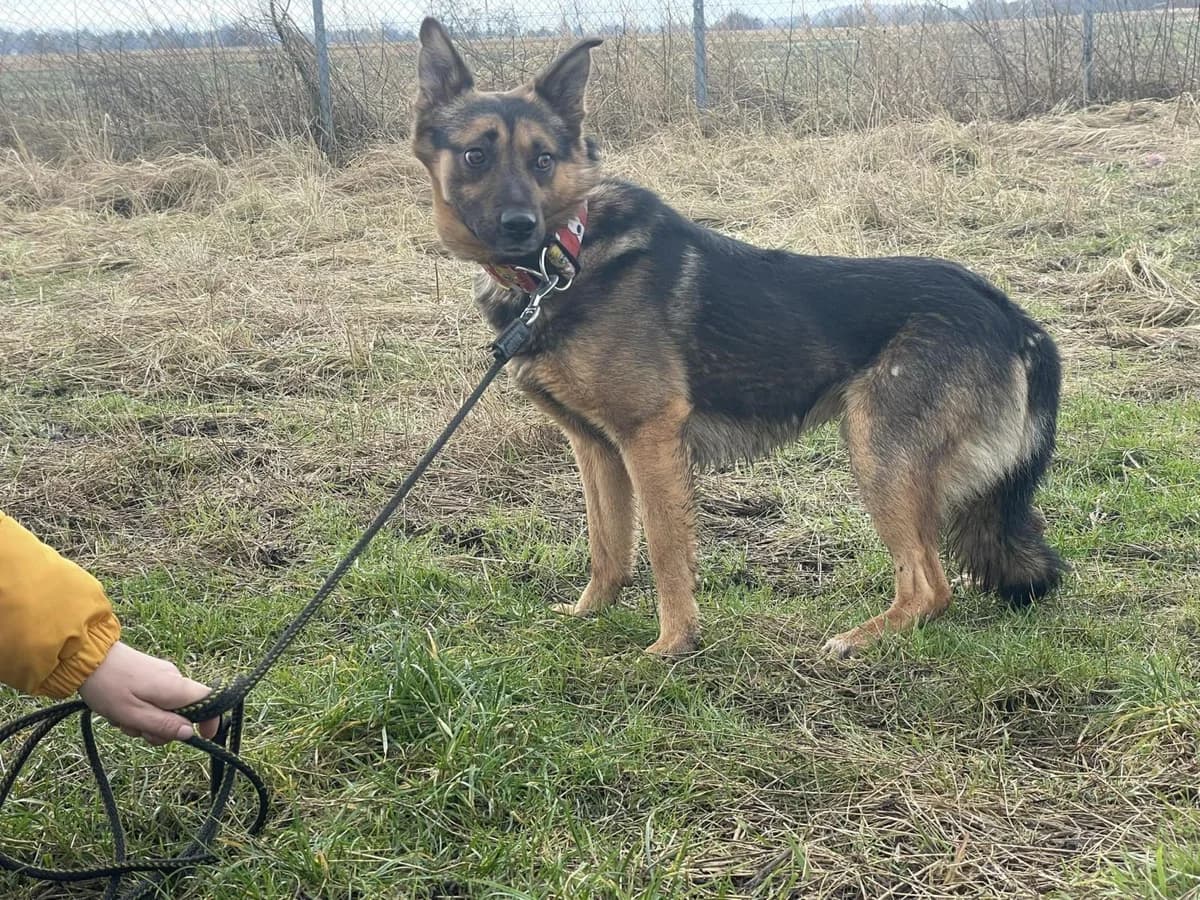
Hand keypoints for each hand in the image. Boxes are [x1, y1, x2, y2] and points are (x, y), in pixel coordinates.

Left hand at [78, 642, 219, 745]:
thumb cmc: (109, 687)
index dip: (211, 719)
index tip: (202, 737)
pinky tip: (119, 710)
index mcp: (176, 687)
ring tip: (122, 719)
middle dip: (162, 727)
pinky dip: (140, 710)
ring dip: (146, 721)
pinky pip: (154, 699)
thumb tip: (189, 733)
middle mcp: (175, 678)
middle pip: (184, 711)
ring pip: (165, 708)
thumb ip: (163, 725)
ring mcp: (162, 676)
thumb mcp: (134, 714)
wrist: (85, 657)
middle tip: (138, 730)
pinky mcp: (150, 675)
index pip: (210, 700)